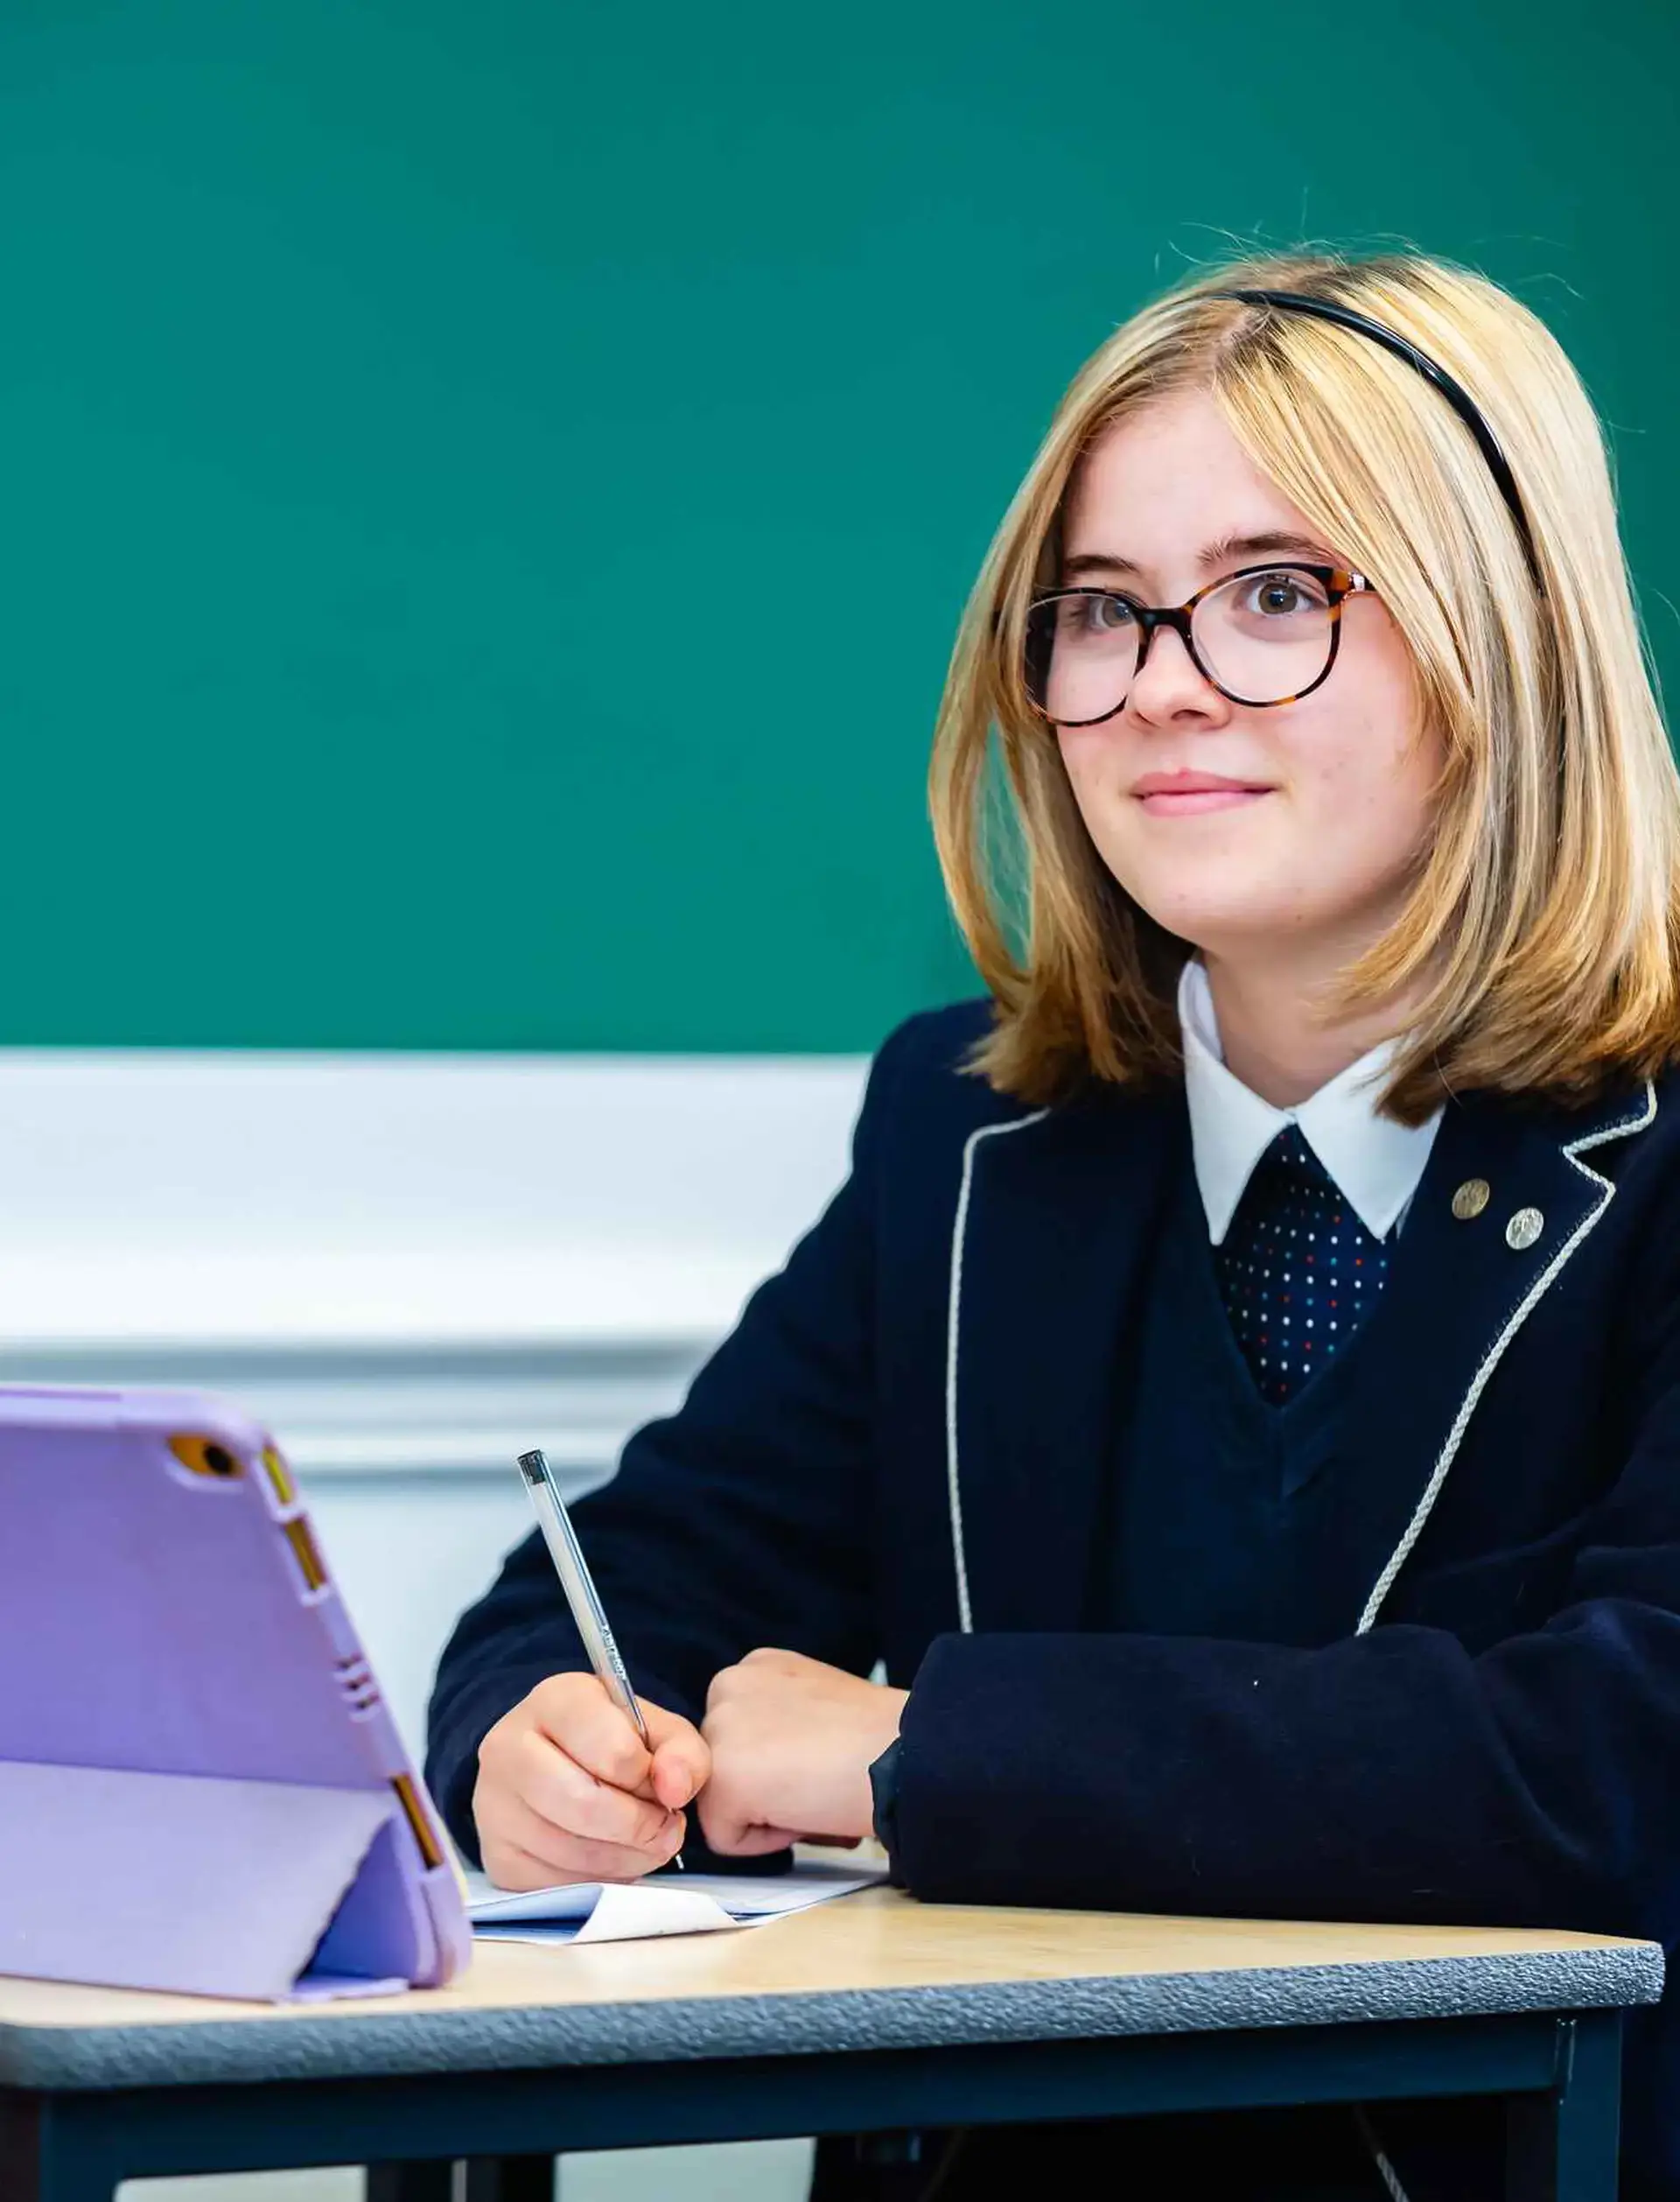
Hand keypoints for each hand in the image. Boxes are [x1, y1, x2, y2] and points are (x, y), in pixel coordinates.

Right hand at [473, 1672, 710, 1888]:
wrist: (557, 1765)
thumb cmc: (612, 1744)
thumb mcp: (657, 1732)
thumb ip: (681, 1752)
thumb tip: (674, 1790)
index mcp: (555, 1701)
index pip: (614, 1751)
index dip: (649, 1777)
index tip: (658, 1781)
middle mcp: (508, 1746)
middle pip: (585, 1805)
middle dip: (641, 1826)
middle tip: (665, 1828)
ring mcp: (493, 1804)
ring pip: (572, 1851)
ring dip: (626, 1858)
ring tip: (643, 1843)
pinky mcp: (495, 1857)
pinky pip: (556, 1884)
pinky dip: (597, 1880)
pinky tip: (610, 1858)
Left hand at [698, 1648, 907, 1856]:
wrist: (906, 1750)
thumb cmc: (881, 1737)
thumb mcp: (818, 1703)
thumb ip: (780, 1723)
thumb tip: (769, 1770)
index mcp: (757, 1669)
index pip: (740, 1740)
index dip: (781, 1767)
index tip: (819, 1762)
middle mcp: (729, 1686)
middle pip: (726, 1770)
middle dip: (768, 1790)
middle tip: (819, 1783)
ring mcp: (720, 1730)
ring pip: (722, 1804)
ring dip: (767, 1814)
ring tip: (815, 1794)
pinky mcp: (724, 1779)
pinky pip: (726, 1838)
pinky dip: (768, 1841)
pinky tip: (807, 1810)